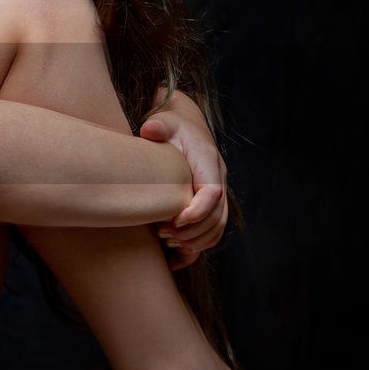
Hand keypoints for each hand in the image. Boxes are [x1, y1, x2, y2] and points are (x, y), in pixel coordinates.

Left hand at [140, 91, 227, 268]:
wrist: (185, 127)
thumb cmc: (171, 126)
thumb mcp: (164, 121)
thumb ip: (158, 126)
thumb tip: (150, 129)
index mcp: (208, 161)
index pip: (213, 192)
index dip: (197, 210)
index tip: (175, 220)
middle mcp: (218, 178)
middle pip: (217, 216)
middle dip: (192, 231)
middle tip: (163, 234)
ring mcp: (217, 192)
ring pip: (218, 227)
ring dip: (195, 240)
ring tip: (166, 241)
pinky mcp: (210, 203)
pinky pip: (213, 231)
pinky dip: (198, 243)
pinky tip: (175, 249)